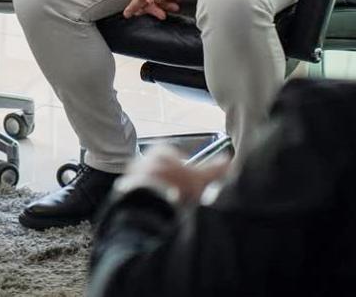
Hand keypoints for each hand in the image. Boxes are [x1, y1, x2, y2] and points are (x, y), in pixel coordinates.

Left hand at [116, 144, 230, 207]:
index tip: (191, 181)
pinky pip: (142, 191)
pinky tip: (158, 207)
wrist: (148, 202)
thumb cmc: (175, 186)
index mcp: (160, 150)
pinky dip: (150, 197)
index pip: (176, 155)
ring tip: (171, 203)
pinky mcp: (126, 188)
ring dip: (161, 190)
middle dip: (173, 180)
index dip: (186, 169)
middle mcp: (144, 157)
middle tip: (182, 194)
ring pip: (152, 180)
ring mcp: (133, 173)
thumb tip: (229, 161)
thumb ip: (214, 170)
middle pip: (162, 168)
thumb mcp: (200, 179)